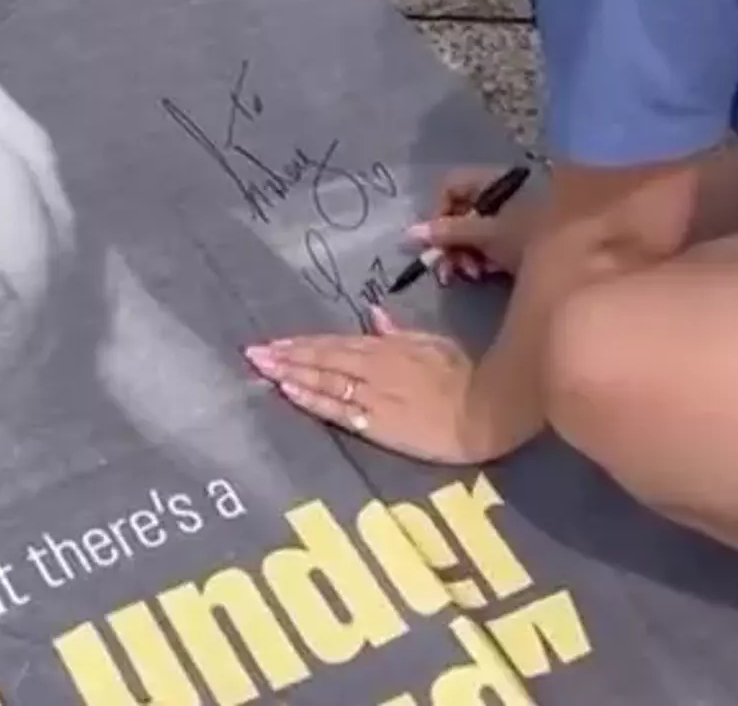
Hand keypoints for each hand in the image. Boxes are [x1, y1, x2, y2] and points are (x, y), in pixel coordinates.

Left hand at [245, 309, 513, 464]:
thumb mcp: (433, 343)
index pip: (336, 343)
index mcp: (388, 346)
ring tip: (262, 368)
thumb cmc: (464, 375)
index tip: (274, 341)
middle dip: (287, 355)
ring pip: (324, 380)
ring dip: (291, 373)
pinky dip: (311, 398)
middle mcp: (374, 366)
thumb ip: (400, 332)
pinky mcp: (378, 423)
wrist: (485, 411)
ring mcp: (374, 395)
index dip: (304, 343)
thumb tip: (373, 314)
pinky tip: (288, 392)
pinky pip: (338, 409)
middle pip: (323, 359)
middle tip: (252, 353)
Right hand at [411, 166, 542, 282]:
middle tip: (455, 269)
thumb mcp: (488, 234)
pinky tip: (488, 273)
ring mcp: (513, 211)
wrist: (580, 255)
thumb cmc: (532, 236)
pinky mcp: (522, 233)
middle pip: (462, 210)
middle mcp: (501, 190)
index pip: (450, 185)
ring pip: (476, 229)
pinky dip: (485, 256)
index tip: (439, 242)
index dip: (439, 212)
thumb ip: (451, 232)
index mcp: (492, 180)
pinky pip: (492, 240)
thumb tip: (410, 235)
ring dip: (468, 253)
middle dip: (453, 241)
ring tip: (474, 275)